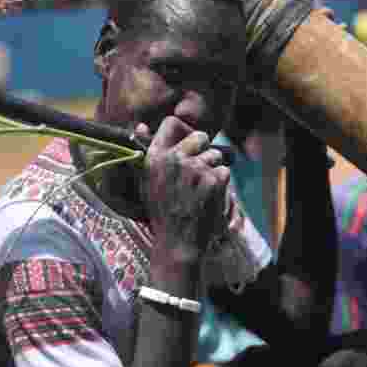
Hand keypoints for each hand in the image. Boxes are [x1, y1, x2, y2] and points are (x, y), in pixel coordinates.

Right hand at [138, 117, 230, 268]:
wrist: (177, 244)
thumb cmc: (162, 213)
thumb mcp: (146, 182)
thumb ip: (149, 153)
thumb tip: (142, 125)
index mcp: (154, 157)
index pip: (171, 123)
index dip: (183, 132)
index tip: (187, 146)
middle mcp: (173, 159)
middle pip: (200, 136)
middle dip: (204, 150)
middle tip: (199, 172)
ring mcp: (195, 169)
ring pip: (216, 155)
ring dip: (212, 170)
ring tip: (200, 191)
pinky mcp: (213, 180)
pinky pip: (225, 171)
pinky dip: (221, 184)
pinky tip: (209, 199)